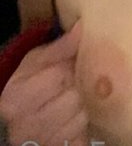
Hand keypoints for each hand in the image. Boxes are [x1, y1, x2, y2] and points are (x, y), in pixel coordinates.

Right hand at [0, 20, 88, 145]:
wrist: (19, 121)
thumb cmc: (28, 86)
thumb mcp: (36, 62)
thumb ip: (60, 47)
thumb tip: (80, 28)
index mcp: (16, 99)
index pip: (59, 76)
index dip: (68, 68)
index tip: (66, 67)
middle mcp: (26, 126)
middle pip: (73, 97)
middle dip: (77, 86)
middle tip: (72, 83)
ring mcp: (43, 142)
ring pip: (82, 116)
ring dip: (83, 105)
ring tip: (73, 100)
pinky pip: (83, 136)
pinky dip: (84, 125)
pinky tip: (76, 117)